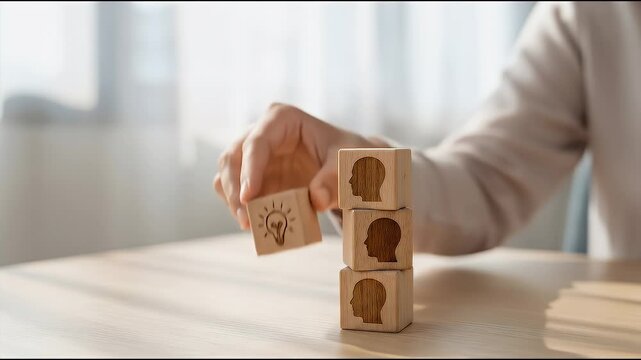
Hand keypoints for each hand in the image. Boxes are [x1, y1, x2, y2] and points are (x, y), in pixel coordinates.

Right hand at [213, 103, 383, 228]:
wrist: (347, 165)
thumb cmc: (346, 155)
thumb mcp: (347, 162)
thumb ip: (334, 179)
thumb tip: (317, 199)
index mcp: (282, 119)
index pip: (257, 142)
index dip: (250, 169)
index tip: (249, 198)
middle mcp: (261, 133)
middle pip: (233, 158)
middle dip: (235, 190)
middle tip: (246, 220)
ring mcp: (254, 155)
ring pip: (227, 175)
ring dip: (233, 201)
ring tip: (250, 226)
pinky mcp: (253, 177)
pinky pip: (236, 192)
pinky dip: (241, 208)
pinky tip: (255, 226)